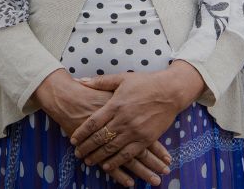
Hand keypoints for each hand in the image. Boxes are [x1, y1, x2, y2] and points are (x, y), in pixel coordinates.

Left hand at [33, 70, 170, 186]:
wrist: (170, 91)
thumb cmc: (145, 82)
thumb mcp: (121, 78)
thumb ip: (100, 82)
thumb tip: (80, 80)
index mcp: (115, 104)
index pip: (93, 123)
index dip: (81, 133)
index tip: (73, 140)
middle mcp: (123, 119)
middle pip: (100, 138)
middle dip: (86, 147)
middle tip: (77, 154)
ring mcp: (135, 131)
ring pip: (112, 148)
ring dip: (98, 157)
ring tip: (88, 161)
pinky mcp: (146, 139)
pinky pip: (128, 154)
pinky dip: (116, 162)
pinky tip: (107, 166)